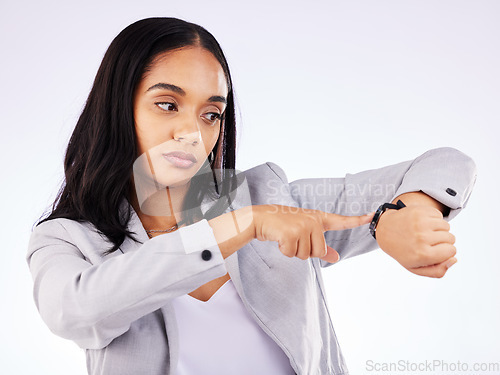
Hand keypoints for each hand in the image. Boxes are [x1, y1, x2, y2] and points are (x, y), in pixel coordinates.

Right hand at [253, 205, 373, 262]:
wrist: (260, 218)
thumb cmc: (283, 226)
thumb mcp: (304, 233)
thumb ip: (321, 246)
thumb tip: (336, 258)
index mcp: (318, 219)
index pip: (341, 221)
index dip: (358, 219)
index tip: (373, 215)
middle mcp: (313, 221)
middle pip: (319, 251)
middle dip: (305, 251)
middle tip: (294, 239)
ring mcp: (303, 226)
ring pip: (305, 255)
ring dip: (293, 251)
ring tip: (286, 237)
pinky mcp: (292, 233)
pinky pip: (292, 254)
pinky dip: (284, 251)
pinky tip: (279, 239)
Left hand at [375, 205, 456, 277]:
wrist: (385, 231)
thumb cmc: (403, 251)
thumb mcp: (416, 268)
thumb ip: (438, 271)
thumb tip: (454, 259)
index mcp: (422, 254)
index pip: (452, 251)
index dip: (446, 252)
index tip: (435, 251)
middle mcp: (421, 238)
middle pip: (451, 238)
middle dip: (443, 240)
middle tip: (428, 241)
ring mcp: (420, 223)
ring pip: (446, 225)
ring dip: (439, 229)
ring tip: (425, 232)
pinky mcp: (419, 211)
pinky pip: (439, 214)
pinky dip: (434, 218)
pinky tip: (422, 223)